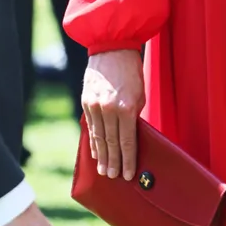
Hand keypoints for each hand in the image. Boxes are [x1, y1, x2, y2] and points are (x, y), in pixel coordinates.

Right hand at [82, 48, 145, 180]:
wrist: (111, 48)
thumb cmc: (131, 72)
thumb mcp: (140, 94)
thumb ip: (134, 116)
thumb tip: (130, 137)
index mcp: (126, 108)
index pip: (127, 141)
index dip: (128, 160)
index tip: (128, 174)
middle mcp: (109, 109)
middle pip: (111, 143)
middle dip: (114, 162)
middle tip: (114, 177)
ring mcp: (95, 106)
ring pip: (98, 137)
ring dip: (101, 156)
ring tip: (104, 171)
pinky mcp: (86, 102)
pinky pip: (90, 126)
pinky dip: (93, 141)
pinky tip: (95, 152)